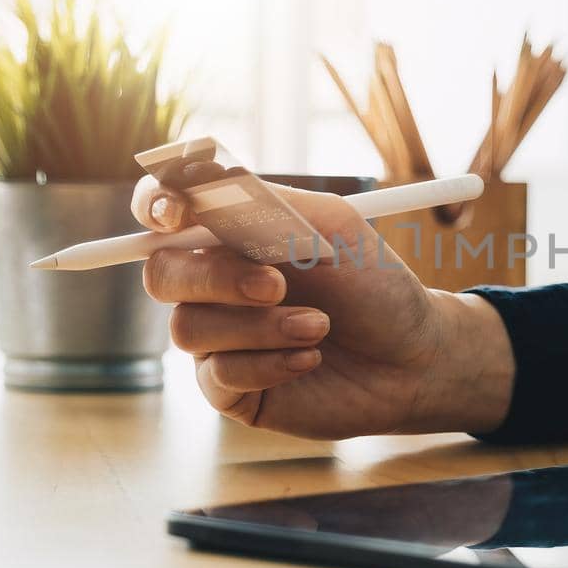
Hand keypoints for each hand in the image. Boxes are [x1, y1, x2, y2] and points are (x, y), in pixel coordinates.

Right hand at [132, 176, 513, 438]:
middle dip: (218, 277)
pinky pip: (216, 375)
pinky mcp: (230, 389)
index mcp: (232, 235)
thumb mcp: (331, 227)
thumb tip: (200, 177)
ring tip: (319, 327)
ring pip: (189, 328)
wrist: (413, 358)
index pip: (163, 210)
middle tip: (278, 284)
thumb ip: (265, 202)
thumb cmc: (375, 286)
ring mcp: (218, 338)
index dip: (154, 205)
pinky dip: (269, 363)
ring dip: (260, 327)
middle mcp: (213, 285)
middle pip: (162, 273)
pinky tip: (311, 358)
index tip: (174, 212)